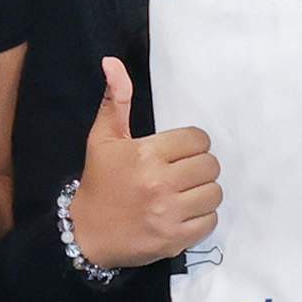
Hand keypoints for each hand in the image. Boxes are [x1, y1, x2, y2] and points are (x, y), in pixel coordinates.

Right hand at [60, 58, 220, 273]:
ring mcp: (169, 214)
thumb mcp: (103, 138)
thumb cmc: (99, 182)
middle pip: (210, 165)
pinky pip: (211, 221)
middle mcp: (160, 183)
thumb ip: (116, 99)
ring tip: (185, 193)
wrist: (86, 234)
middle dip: (199, 167)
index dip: (192, 144)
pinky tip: (184, 214)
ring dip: (204, 192)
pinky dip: (202, 217)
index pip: (198, 139)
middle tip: (182, 173)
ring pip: (214, 193)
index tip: (179, 153)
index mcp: (146, 154)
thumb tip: (112, 62)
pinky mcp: (175, 239)